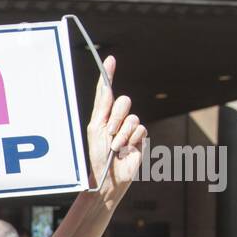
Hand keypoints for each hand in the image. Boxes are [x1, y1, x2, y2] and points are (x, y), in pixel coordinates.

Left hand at [86, 56, 146, 210]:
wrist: (109, 176)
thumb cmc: (99, 156)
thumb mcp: (96, 130)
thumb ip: (102, 109)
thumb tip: (106, 89)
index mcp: (103, 116)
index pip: (107, 92)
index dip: (108, 75)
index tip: (109, 60)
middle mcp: (117, 118)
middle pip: (123, 101)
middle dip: (116, 118)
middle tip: (109, 133)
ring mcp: (130, 127)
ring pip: (132, 117)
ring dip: (122, 134)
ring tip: (116, 147)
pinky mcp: (141, 137)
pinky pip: (141, 129)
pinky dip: (132, 140)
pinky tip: (127, 149)